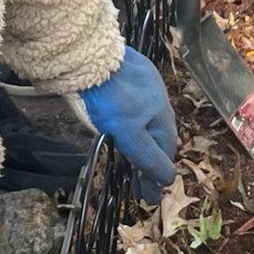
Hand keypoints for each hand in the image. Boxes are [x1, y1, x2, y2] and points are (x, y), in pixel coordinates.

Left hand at [75, 48, 177, 190]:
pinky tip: (127, 123)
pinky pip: (135, 102)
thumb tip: (168, 180)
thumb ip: (148, 157)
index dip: (156, 175)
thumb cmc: (108, 98)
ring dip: (144, 139)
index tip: (149, 197)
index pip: (164, 151)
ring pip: (147, 118)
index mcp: (161, 114)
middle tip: (142, 182)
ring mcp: (144, 81)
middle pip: (158, 135)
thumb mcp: (129, 134)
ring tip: (136, 157)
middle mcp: (158, 97)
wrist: (86, 57)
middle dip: (151, 159)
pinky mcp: (128, 70)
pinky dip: (134, 120)